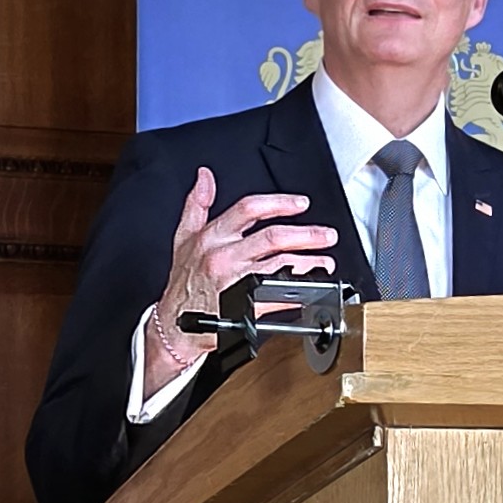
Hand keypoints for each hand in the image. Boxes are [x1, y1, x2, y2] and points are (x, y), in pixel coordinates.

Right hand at [144, 169, 337, 397]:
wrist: (175, 326)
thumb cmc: (183, 282)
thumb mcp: (183, 238)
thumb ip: (196, 204)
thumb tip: (204, 177)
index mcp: (212, 237)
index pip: (249, 209)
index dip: (279, 203)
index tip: (301, 204)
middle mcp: (224, 257)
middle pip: (272, 237)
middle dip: (306, 235)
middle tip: (326, 235)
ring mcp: (234, 282)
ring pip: (279, 266)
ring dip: (308, 264)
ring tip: (324, 263)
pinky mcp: (242, 308)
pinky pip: (276, 297)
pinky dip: (296, 294)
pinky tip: (309, 291)